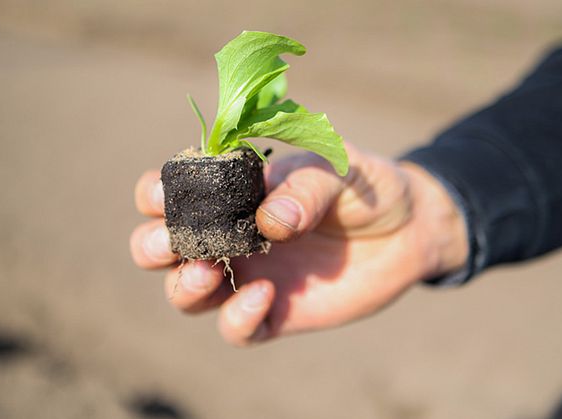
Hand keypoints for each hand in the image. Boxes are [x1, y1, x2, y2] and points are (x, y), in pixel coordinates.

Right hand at [130, 144, 467, 345]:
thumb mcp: (338, 170)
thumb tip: (270, 220)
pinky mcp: (273, 313)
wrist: (409, 228)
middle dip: (153, 246)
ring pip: (187, 293)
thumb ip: (304, 188)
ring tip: (209, 274)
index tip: (164, 198)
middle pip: (161, 248)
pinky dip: (238, 318)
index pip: (174, 192)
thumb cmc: (364, 186)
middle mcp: (229, 236)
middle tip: (173, 244)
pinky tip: (265, 296)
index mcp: (232, 192)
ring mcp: (247, 275)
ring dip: (184, 287)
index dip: (156, 195)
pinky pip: (237, 329)